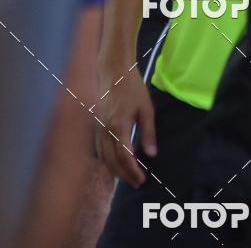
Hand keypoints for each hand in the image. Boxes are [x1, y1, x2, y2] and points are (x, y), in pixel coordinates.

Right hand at [96, 66, 156, 187]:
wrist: (113, 72)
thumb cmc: (132, 88)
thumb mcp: (146, 108)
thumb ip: (148, 132)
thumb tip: (151, 155)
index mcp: (119, 126)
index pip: (124, 157)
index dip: (132, 171)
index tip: (141, 180)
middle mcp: (105, 130)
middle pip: (111, 162)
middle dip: (124, 175)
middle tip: (137, 182)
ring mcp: (97, 129)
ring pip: (103, 158)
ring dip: (114, 170)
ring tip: (128, 176)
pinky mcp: (95, 126)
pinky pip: (98, 150)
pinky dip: (106, 160)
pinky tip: (116, 163)